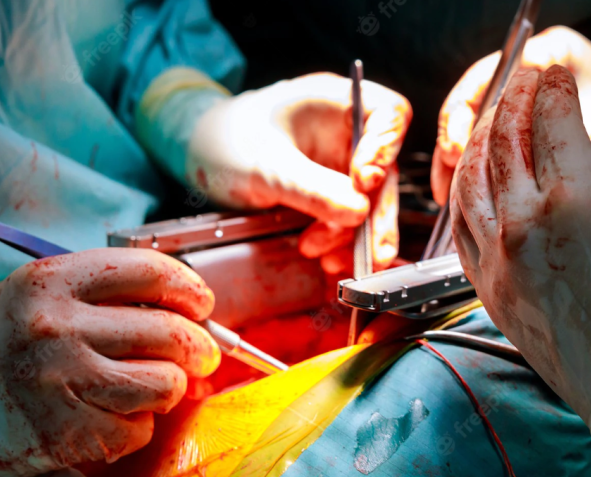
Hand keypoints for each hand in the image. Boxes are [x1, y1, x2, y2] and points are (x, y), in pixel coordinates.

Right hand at [0, 248, 220, 476]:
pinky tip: (111, 411)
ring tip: (152, 383)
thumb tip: (189, 311)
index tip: (202, 303)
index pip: (149, 272)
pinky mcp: (67, 432)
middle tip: (200, 352)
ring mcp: (61, 383)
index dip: (189, 288)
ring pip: (164, 385)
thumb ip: (111, 294)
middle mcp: (56, 329)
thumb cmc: (10, 340)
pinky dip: (136, 424)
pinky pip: (138, 429)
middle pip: (168, 332)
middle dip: (198, 345)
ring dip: (169, 387)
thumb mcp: (48, 294)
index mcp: (52, 281)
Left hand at [187, 73, 411, 273]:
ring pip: (369, 202)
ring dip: (356, 236)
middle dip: (378, 215)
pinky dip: (341, 241)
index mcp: (335, 102)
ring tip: (331, 260)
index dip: (387, 148)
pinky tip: (327, 257)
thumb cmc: (227, 141)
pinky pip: (348, 219)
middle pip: (385, 170)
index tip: (366, 181)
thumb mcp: (266, 166)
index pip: (389, 115)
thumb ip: (311, 188)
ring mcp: (339, 164)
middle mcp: (346, 132)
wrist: (201, 157)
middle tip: (373, 253)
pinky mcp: (330, 192)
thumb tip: (360, 213)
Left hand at [450, 51, 590, 419]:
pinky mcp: (493, 296)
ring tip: (497, 121)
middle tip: (527, 82)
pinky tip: (475, 185)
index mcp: (572, 202)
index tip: (558, 73)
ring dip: (481, 142)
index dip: (554, 87)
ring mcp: (500, 265)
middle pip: (504, 143)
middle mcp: (522, 229)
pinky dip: (463, 195)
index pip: (551, 119)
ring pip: (471, 183)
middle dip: (514, 102)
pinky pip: (461, 232)